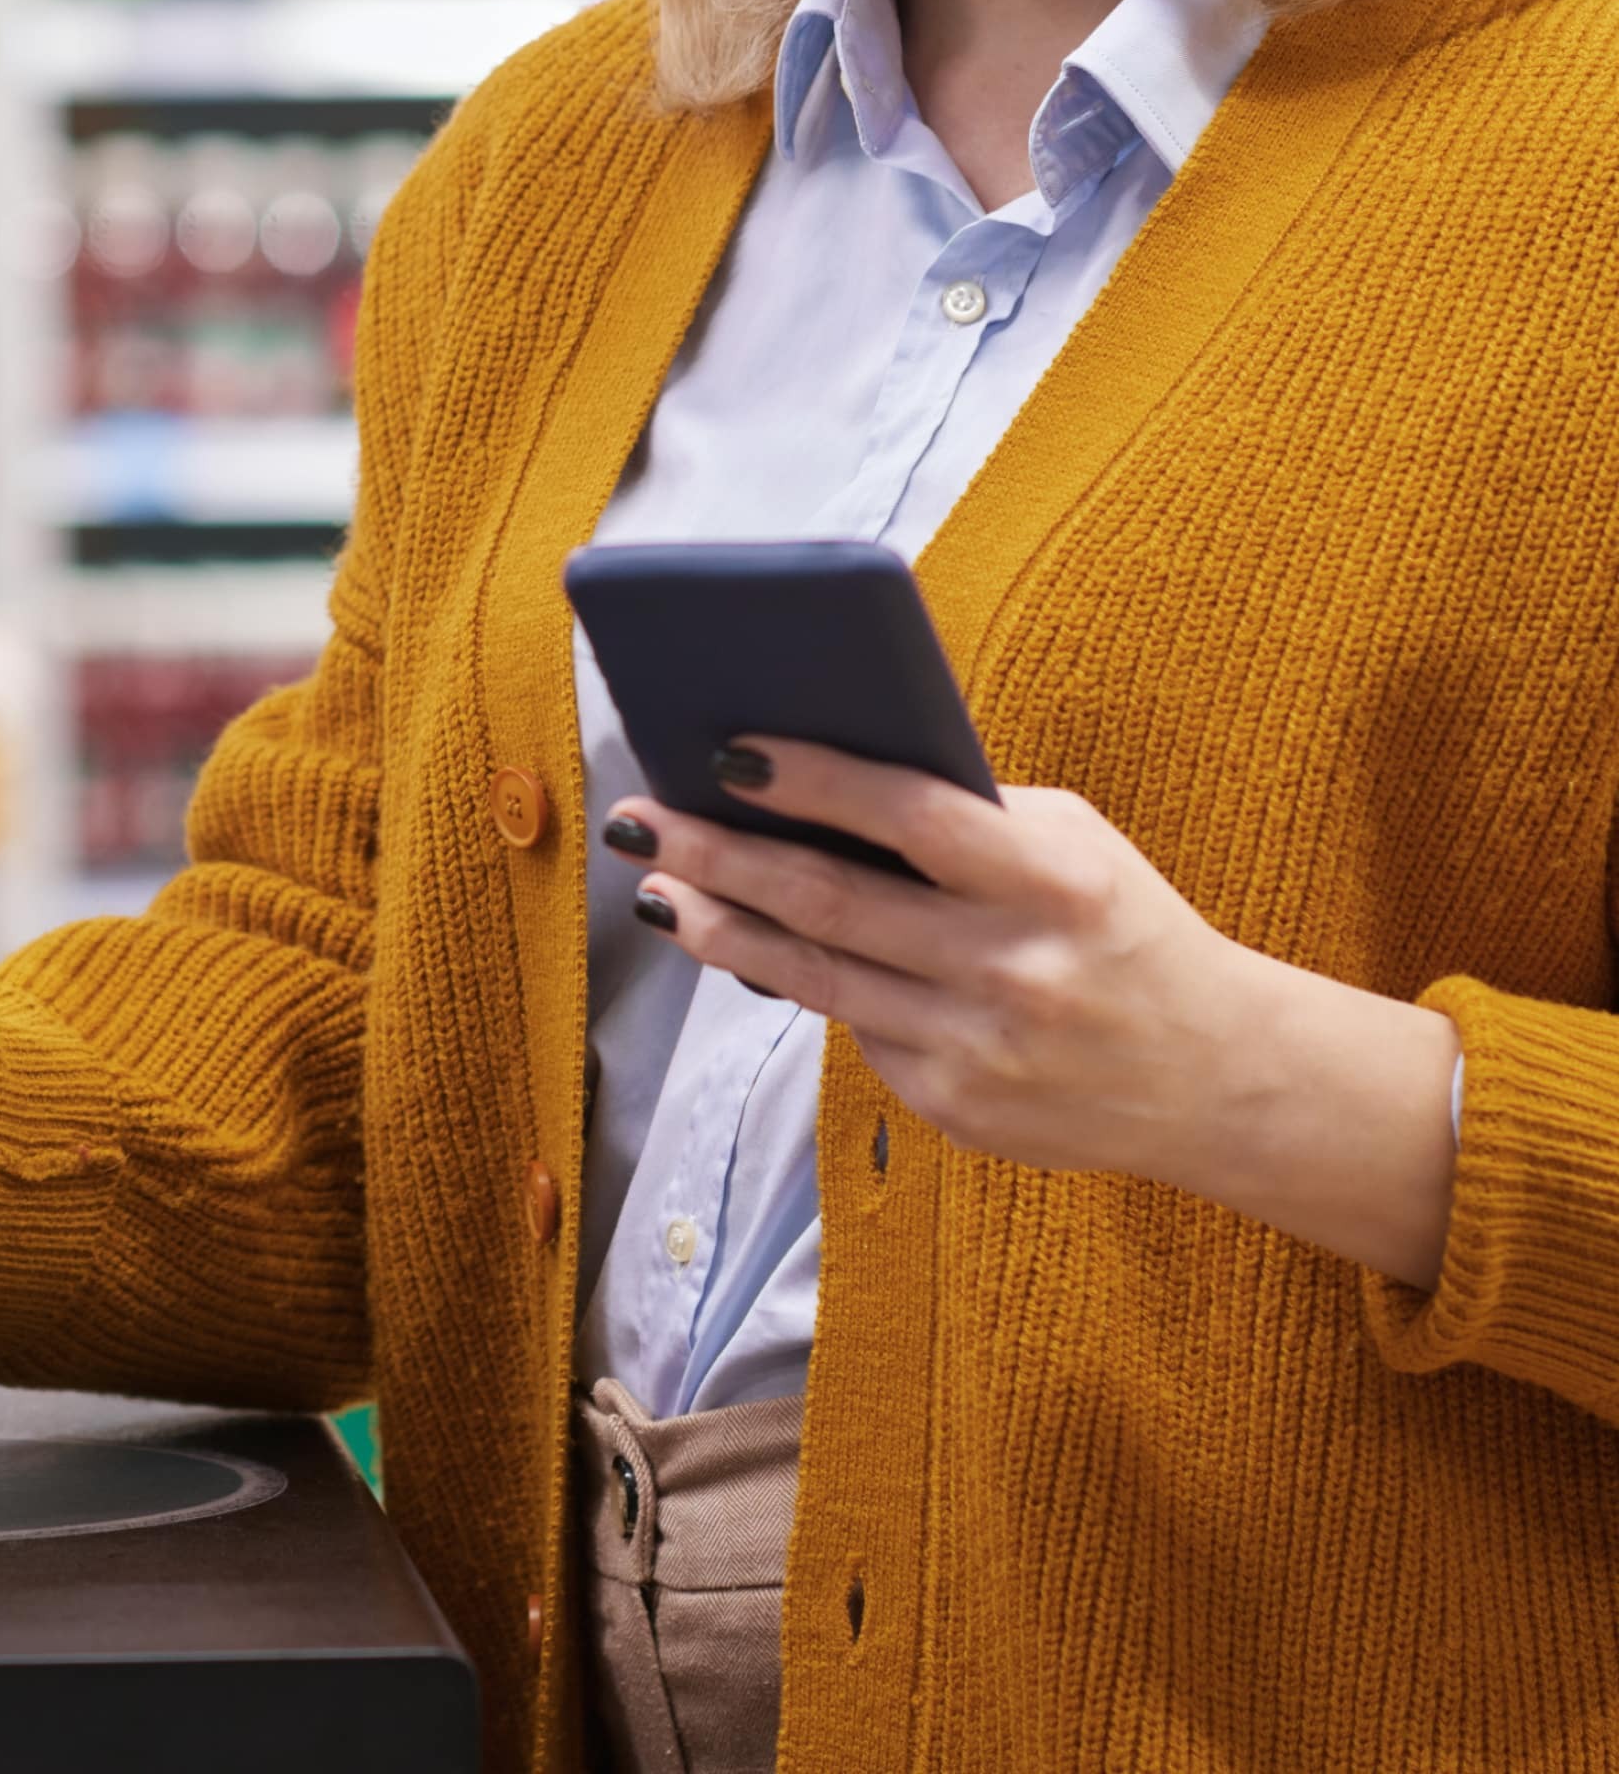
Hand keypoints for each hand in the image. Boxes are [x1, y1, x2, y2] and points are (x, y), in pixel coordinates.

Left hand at [611, 742, 1458, 1287]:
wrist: (1219, 1075)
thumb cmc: (1119, 926)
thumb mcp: (1072, 846)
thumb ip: (965, 816)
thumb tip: (814, 782)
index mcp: (1052, 881)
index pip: (910, 814)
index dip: (812, 779)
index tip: (727, 752)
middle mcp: (1013, 969)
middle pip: (832, 901)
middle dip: (721, 856)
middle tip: (641, 822)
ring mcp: (980, 1048)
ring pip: (816, 978)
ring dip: (721, 931)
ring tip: (659, 894)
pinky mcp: (956, 1108)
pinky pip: (855, 1030)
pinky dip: (798, 985)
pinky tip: (746, 952)